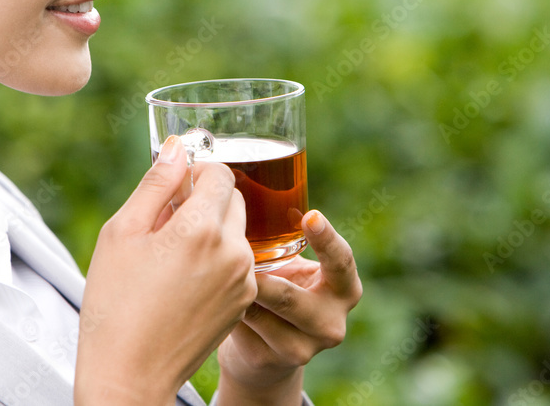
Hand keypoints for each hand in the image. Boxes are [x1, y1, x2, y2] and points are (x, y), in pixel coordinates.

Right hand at [75, 136, 257, 404]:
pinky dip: (219, 259)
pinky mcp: (245, 301)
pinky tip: (185, 280)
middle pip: (233, 198)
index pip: (220, 173)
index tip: (173, 188)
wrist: (129, 374)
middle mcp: (232, 251)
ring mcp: (244, 278)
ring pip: (237, 230)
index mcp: (200, 229)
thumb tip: (178, 147)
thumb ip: (156, 184)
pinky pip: (239, 261)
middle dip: (205, 200)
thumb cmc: (115, 304)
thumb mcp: (122, 233)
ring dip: (213, 230)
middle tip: (167, 223)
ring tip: (172, 256)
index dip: (195, 174)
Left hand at [215, 211, 362, 403]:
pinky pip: (239, 324)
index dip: (327, 239)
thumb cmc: (279, 290)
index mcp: (345, 290)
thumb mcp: (293, 267)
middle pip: (289, 297)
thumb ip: (286, 242)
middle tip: (232, 254)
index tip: (309, 215)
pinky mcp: (269, 361)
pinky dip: (221, 305)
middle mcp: (331, 323)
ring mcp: (302, 349)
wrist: (266, 352)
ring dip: (231, 288)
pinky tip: (205, 293)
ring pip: (258, 311)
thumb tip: (243, 188)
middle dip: (256, 275)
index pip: (342, 262)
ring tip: (209, 268)